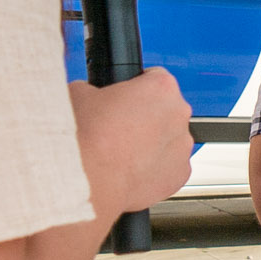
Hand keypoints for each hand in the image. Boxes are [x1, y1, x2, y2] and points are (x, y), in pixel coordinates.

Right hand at [70, 68, 191, 216]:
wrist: (84, 181)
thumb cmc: (84, 139)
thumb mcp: (79, 93)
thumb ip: (95, 89)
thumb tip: (91, 94)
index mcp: (161, 87)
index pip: (155, 78)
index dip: (136, 89)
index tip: (126, 100)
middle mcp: (179, 114)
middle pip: (165, 111)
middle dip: (145, 118)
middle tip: (118, 129)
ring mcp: (181, 147)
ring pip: (168, 141)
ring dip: (150, 144)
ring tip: (121, 153)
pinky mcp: (179, 175)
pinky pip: (169, 168)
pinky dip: (153, 170)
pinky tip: (130, 171)